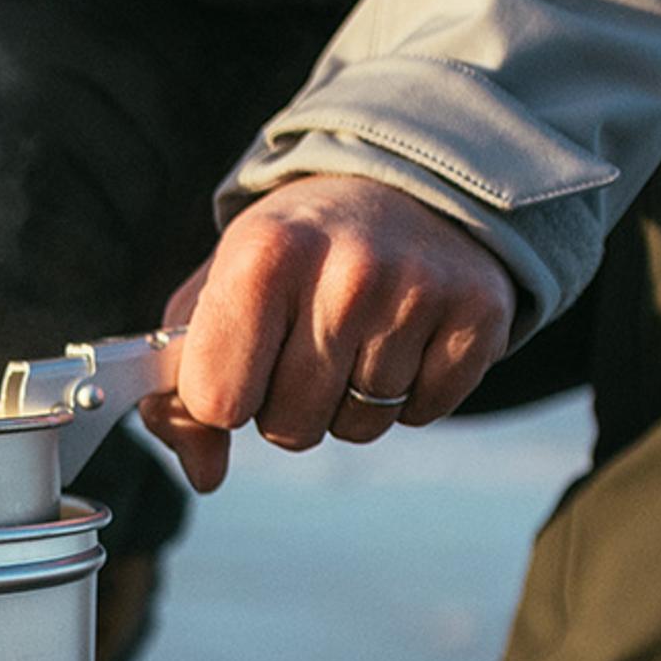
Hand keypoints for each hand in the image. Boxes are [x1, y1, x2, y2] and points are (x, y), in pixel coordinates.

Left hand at [140, 175, 516, 491]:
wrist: (403, 185)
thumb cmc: (291, 253)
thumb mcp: (217, 291)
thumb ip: (181, 386)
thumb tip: (204, 476)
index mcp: (262, 256)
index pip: (217, 401)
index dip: (222, 398)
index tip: (238, 362)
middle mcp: (345, 272)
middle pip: (288, 427)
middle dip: (284, 405)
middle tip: (301, 341)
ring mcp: (418, 293)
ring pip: (356, 428)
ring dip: (346, 401)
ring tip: (353, 332)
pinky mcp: (479, 315)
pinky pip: (422, 415)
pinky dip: (406, 394)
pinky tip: (401, 336)